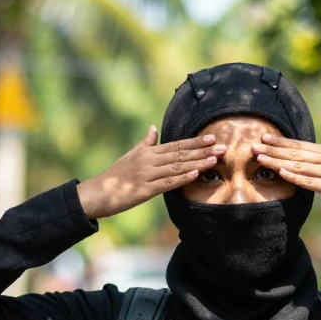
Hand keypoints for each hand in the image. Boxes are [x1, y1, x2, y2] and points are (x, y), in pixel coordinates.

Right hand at [76, 126, 224, 218]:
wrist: (97, 193)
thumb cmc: (115, 176)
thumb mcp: (130, 155)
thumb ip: (145, 143)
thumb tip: (153, 127)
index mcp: (148, 152)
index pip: (176, 145)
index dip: (195, 142)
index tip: (212, 138)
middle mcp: (149, 160)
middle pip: (180, 154)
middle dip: (203, 151)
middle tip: (223, 147)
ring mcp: (147, 174)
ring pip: (177, 167)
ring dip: (197, 163)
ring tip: (215, 159)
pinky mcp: (144, 190)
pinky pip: (166, 183)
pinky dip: (181, 179)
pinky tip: (195, 175)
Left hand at [251, 120, 320, 212]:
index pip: (299, 144)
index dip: (280, 141)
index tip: (264, 136)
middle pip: (295, 153)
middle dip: (273, 150)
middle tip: (253, 146)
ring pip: (299, 166)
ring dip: (279, 162)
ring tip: (261, 159)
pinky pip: (311, 182)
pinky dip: (296, 177)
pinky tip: (282, 173)